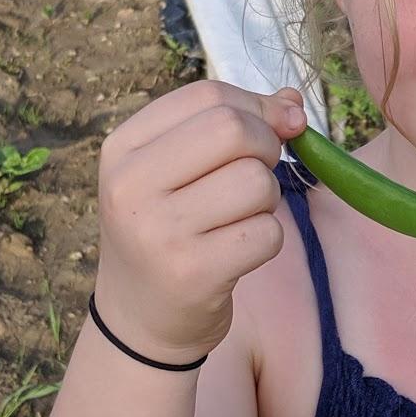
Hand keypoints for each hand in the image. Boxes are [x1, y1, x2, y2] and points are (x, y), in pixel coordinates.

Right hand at [93, 78, 306, 363]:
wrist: (139, 320)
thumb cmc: (167, 232)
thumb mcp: (177, 171)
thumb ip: (232, 126)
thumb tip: (293, 102)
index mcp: (123, 148)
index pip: (208, 96)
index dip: (257, 106)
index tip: (276, 127)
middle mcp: (131, 185)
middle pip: (234, 129)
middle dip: (266, 147)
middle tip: (255, 177)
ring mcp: (159, 232)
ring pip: (256, 182)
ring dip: (267, 200)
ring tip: (238, 219)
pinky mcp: (192, 274)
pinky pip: (266, 234)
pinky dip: (266, 240)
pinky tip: (237, 253)